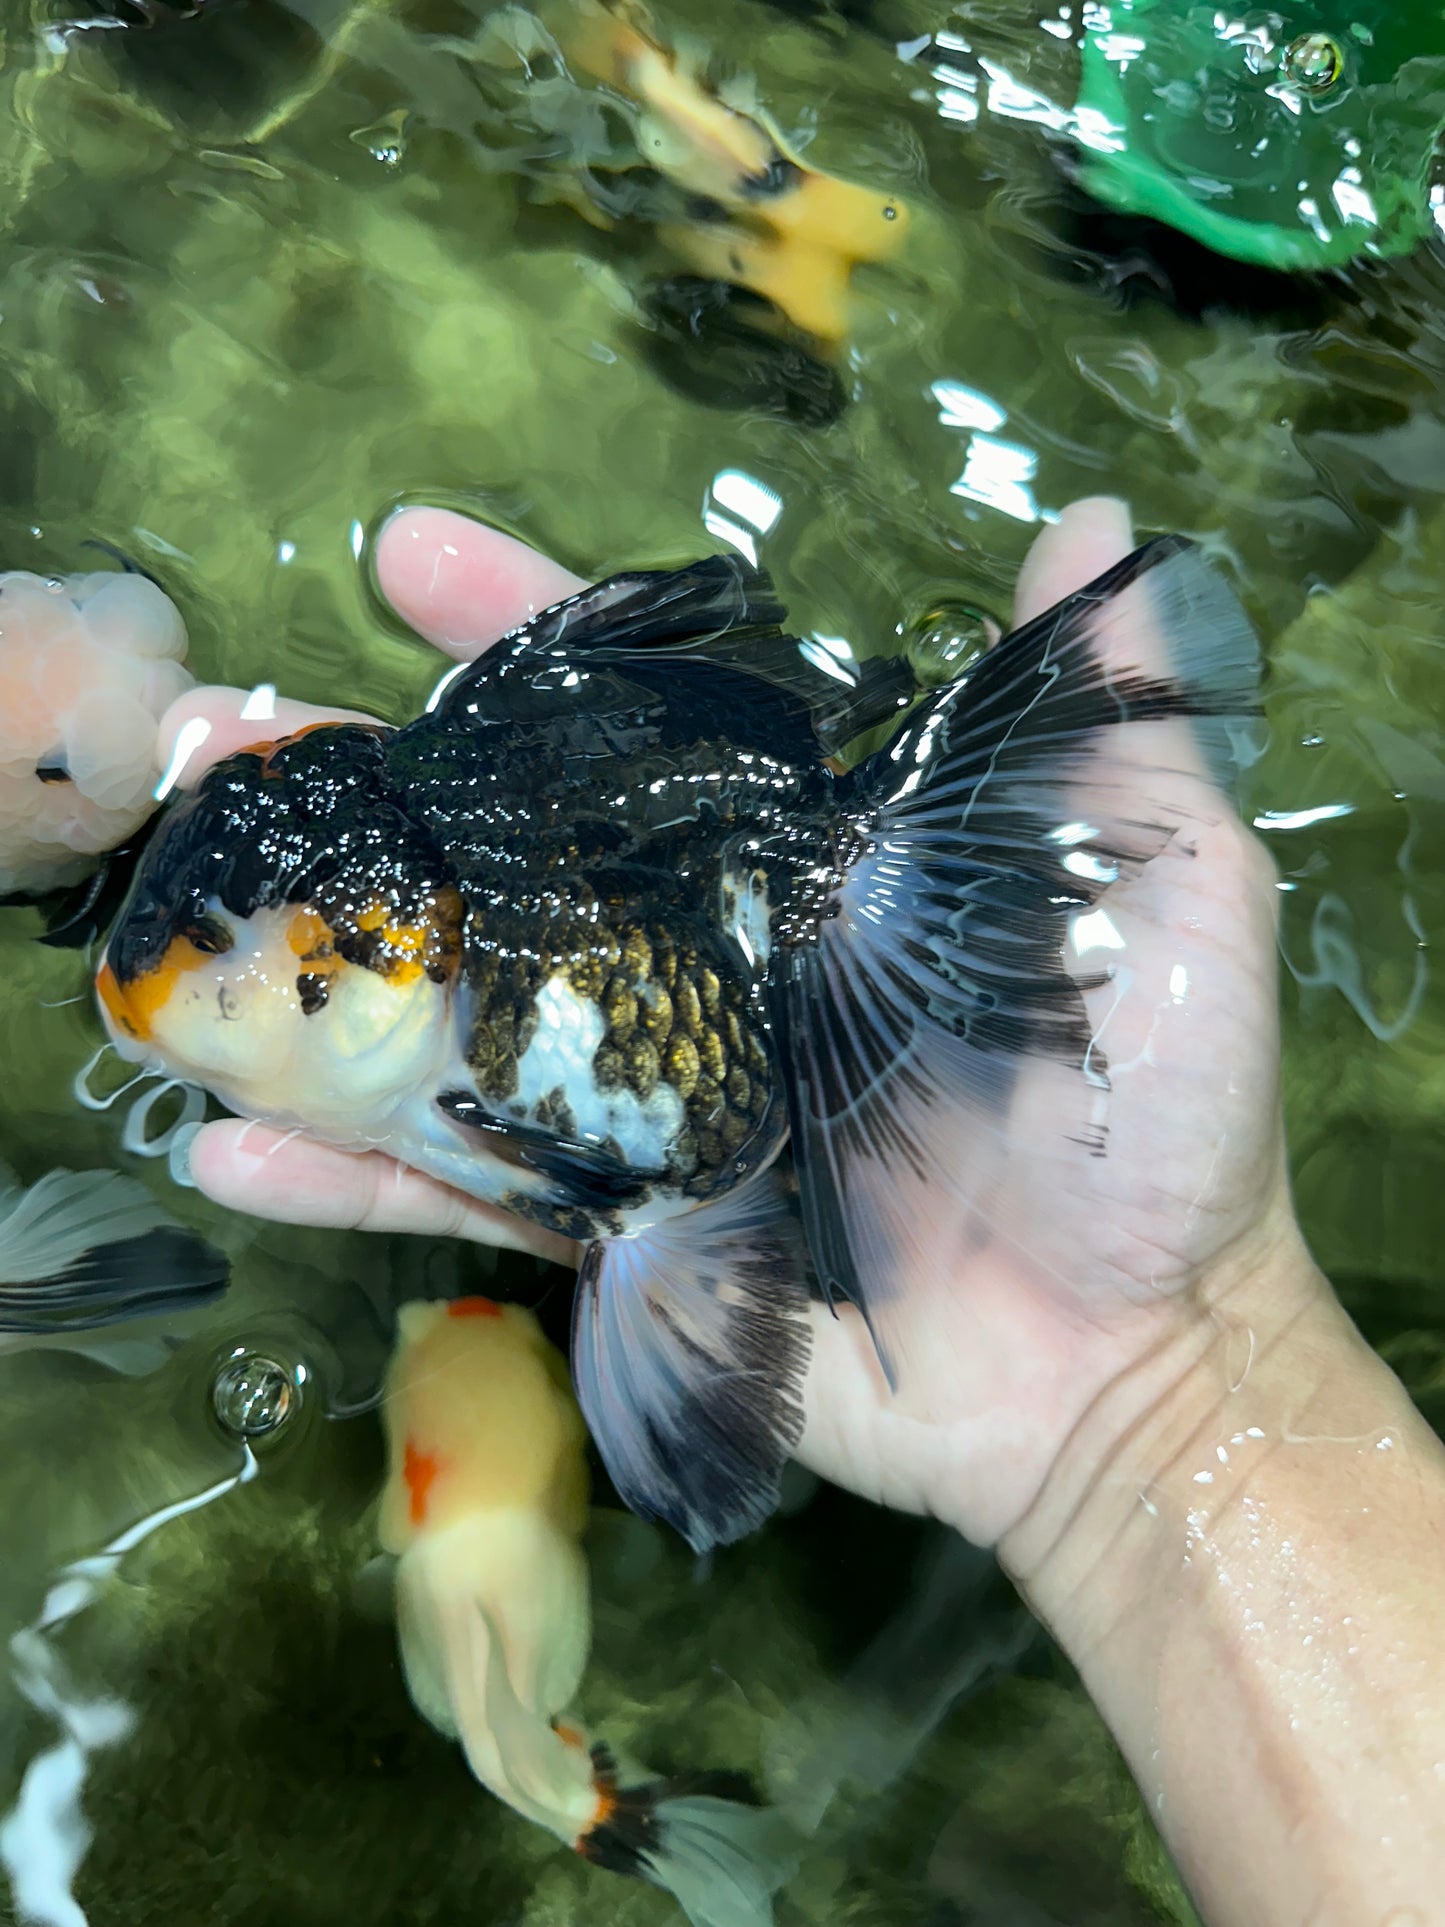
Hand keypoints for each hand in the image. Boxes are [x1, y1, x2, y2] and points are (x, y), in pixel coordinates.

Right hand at [154, 499, 1314, 1550]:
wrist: (1139, 1364)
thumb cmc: (1165, 1123)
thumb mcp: (1176, 896)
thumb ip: (1114, 730)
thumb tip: (1098, 532)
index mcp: (808, 872)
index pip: (650, 732)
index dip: (536, 640)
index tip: (416, 559)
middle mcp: (708, 970)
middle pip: (511, 861)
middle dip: (368, 791)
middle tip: (223, 731)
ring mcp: (653, 1108)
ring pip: (455, 1018)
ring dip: (313, 970)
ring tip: (180, 921)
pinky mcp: (626, 1241)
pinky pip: (472, 1202)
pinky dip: (351, 1180)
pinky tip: (225, 1142)